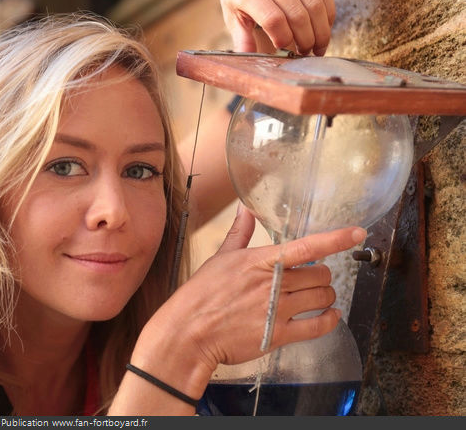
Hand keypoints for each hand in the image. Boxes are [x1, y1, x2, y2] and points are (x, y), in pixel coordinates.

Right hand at [132, 204, 365, 399]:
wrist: (188, 333)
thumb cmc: (200, 295)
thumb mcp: (219, 259)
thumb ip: (238, 233)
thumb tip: (245, 210)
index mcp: (259, 261)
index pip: (305, 246)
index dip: (335, 239)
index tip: (357, 233)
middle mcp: (272, 284)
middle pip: (320, 275)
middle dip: (321, 276)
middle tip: (312, 280)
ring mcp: (276, 310)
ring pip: (322, 298)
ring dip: (326, 297)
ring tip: (317, 297)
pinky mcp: (277, 335)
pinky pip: (317, 327)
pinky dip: (330, 321)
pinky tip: (329, 317)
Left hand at [218, 0, 335, 54]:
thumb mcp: (232, 14)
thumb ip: (242, 38)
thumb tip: (249, 60)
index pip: (273, 19)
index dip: (283, 38)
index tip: (284, 49)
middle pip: (297, 14)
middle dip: (305, 40)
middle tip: (305, 53)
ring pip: (315, 5)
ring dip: (321, 31)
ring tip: (317, 47)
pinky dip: (327, 14)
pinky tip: (322, 28)